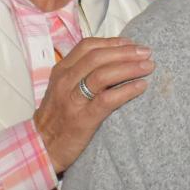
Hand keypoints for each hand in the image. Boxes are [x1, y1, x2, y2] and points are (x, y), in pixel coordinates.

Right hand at [32, 36, 153, 174]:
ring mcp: (73, 100)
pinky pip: (107, 100)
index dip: (112, 42)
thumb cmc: (57, 118)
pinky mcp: (83, 119)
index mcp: (61, 71)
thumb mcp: (63, 89)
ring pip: (103, 75)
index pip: (88, 46)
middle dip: (126, 52)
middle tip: (146, 52)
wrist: (42, 147)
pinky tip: (141, 86)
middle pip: (98, 57)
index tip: (131, 43)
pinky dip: (127, 90)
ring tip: (148, 66)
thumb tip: (113, 62)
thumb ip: (81, 74)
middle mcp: (65, 82)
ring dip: (130, 67)